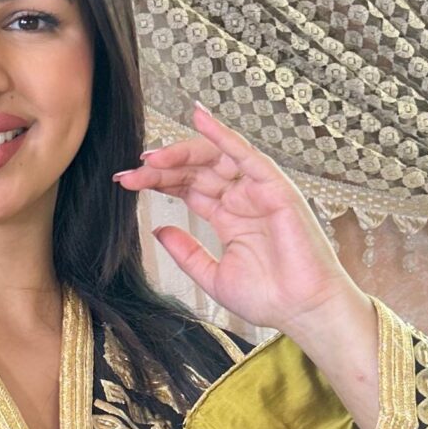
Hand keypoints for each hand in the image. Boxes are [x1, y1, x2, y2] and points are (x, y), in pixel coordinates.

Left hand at [114, 99, 353, 333]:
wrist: (302, 311)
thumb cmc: (268, 296)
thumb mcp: (212, 275)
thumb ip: (186, 252)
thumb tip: (158, 231)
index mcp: (228, 216)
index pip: (187, 187)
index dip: (157, 182)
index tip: (125, 182)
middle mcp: (241, 198)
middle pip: (195, 170)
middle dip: (161, 169)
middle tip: (130, 172)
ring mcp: (258, 190)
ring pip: (214, 157)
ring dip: (181, 153)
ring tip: (151, 158)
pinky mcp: (275, 187)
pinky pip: (246, 153)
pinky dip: (222, 134)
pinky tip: (199, 117)